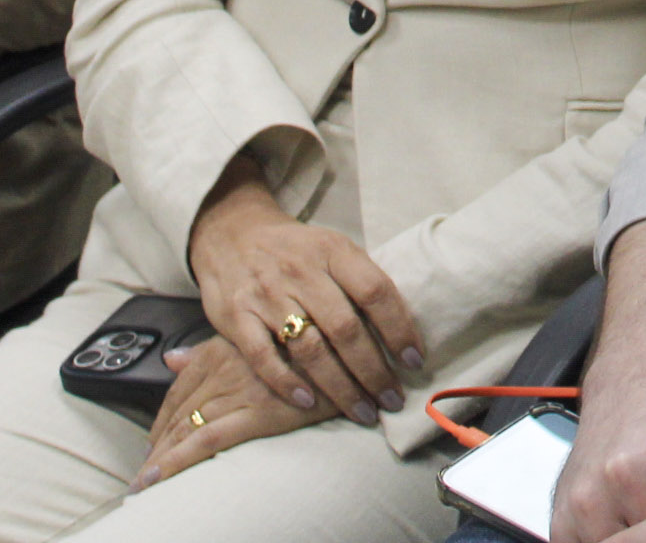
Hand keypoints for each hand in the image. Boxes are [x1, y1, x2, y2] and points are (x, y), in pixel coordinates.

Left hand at [130, 332, 330, 488]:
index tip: (153, 441)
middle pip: (179, 411)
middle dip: (157, 444)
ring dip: (160, 458)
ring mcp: (241, 390)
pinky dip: (176, 461)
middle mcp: (227, 366)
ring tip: (145, 483)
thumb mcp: (261, 337)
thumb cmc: (315, 344)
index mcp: (224, 347)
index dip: (162, 417)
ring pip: (186, 427)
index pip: (180, 386)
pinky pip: (205, 442)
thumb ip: (213, 348)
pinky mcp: (257, 413)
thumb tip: (173, 359)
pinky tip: (158, 477)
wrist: (357, 350)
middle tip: (144, 471)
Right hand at [186, 172, 421, 428]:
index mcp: (333, 251)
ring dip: (341, 387)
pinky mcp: (236, 315)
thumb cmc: (295, 251)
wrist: (231, 234)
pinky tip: (309, 403)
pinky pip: (264, 357)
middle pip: (346, 328)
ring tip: (363, 411)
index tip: (414, 361)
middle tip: (391, 399)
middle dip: (373, 371)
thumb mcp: (331, 250)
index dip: (399, 329)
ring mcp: (267, 294)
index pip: (375, 291)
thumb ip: (360, 282)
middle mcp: (301, 271)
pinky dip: (287, 383)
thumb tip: (404, 331)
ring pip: (310, 349)